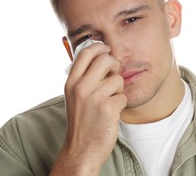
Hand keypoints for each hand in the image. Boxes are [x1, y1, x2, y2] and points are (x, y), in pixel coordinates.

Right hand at [50, 43, 126, 174]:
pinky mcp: (108, 108)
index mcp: (71, 82)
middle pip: (105, 59)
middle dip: (114, 64)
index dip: (99, 46)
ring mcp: (95, 97)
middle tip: (114, 73)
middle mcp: (81, 87)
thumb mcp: (74, 96)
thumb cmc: (81, 121)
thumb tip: (99, 58)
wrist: (81, 149)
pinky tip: (112, 112)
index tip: (107, 48)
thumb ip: (83, 78)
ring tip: (110, 100)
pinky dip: (121, 104)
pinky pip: (123, 97)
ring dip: (118, 90)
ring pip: (118, 79)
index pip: (85, 53)